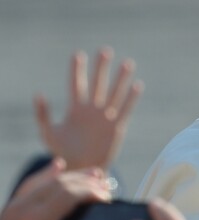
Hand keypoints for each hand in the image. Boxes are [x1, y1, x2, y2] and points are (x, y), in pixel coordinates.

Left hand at [0, 160, 112, 219]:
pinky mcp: (12, 206)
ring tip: (95, 174)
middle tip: (106, 187)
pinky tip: (58, 165)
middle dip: (87, 181)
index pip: (70, 195)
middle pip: (61, 183)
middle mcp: (27, 207)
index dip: (92, 192)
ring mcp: (17, 204)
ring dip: (73, 176)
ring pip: (48, 180)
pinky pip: (32, 183)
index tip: (107, 198)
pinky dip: (48, 173)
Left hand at [35, 48, 142, 169]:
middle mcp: (92, 110)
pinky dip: (132, 98)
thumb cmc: (61, 152)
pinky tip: (138, 85)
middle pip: (98, 84)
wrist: (81, 168)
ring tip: (128, 63)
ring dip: (121, 79)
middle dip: (101, 68)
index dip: (77, 70)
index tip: (78, 54)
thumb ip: (43, 115)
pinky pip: (126, 110)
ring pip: (115, 94)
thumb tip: (39, 94)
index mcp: (75, 110)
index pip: (77, 85)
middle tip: (105, 50)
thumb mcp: (48, 134)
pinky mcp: (117, 127)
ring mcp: (106, 117)